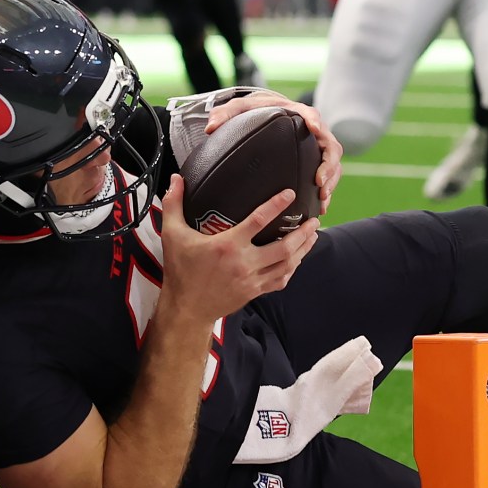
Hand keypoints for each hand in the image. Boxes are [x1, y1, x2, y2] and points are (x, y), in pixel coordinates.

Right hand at [154, 173, 315, 323]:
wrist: (186, 307)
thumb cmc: (180, 270)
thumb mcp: (173, 234)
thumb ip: (174, 204)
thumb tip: (175, 179)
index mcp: (228, 245)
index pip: (258, 220)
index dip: (276, 205)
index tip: (290, 193)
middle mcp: (244, 262)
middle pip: (284, 247)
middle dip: (303, 233)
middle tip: (314, 220)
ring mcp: (252, 279)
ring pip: (287, 264)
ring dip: (303, 250)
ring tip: (313, 236)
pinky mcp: (254, 291)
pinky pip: (280, 280)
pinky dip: (292, 269)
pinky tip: (297, 260)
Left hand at [205, 92, 342, 215]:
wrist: (266, 112)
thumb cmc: (254, 110)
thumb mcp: (238, 109)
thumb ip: (224, 114)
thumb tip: (210, 128)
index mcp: (297, 113)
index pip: (312, 114)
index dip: (316, 123)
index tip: (315, 130)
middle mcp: (313, 130)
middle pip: (331, 146)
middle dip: (329, 165)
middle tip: (319, 182)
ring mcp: (317, 147)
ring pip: (334, 164)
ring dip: (331, 182)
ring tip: (322, 199)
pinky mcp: (316, 161)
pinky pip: (328, 176)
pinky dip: (326, 190)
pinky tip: (320, 207)